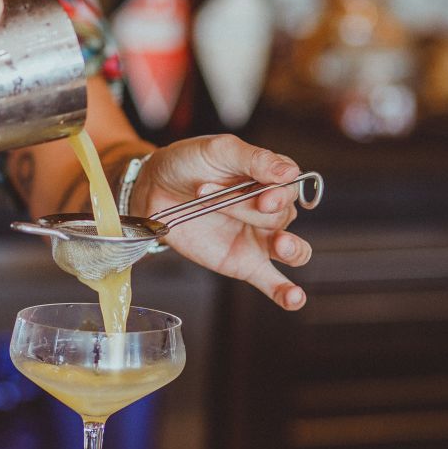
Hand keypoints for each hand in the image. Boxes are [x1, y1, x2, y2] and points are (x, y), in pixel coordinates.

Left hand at [132, 135, 313, 310]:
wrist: (153, 188)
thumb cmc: (188, 163)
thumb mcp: (219, 150)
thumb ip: (255, 159)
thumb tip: (289, 173)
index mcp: (269, 177)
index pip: (292, 186)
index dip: (281, 193)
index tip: (263, 195)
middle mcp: (269, 210)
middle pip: (281, 215)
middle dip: (247, 209)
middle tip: (210, 197)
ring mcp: (258, 238)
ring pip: (292, 249)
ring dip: (293, 249)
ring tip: (280, 244)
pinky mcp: (243, 263)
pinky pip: (271, 281)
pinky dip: (286, 292)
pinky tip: (294, 298)